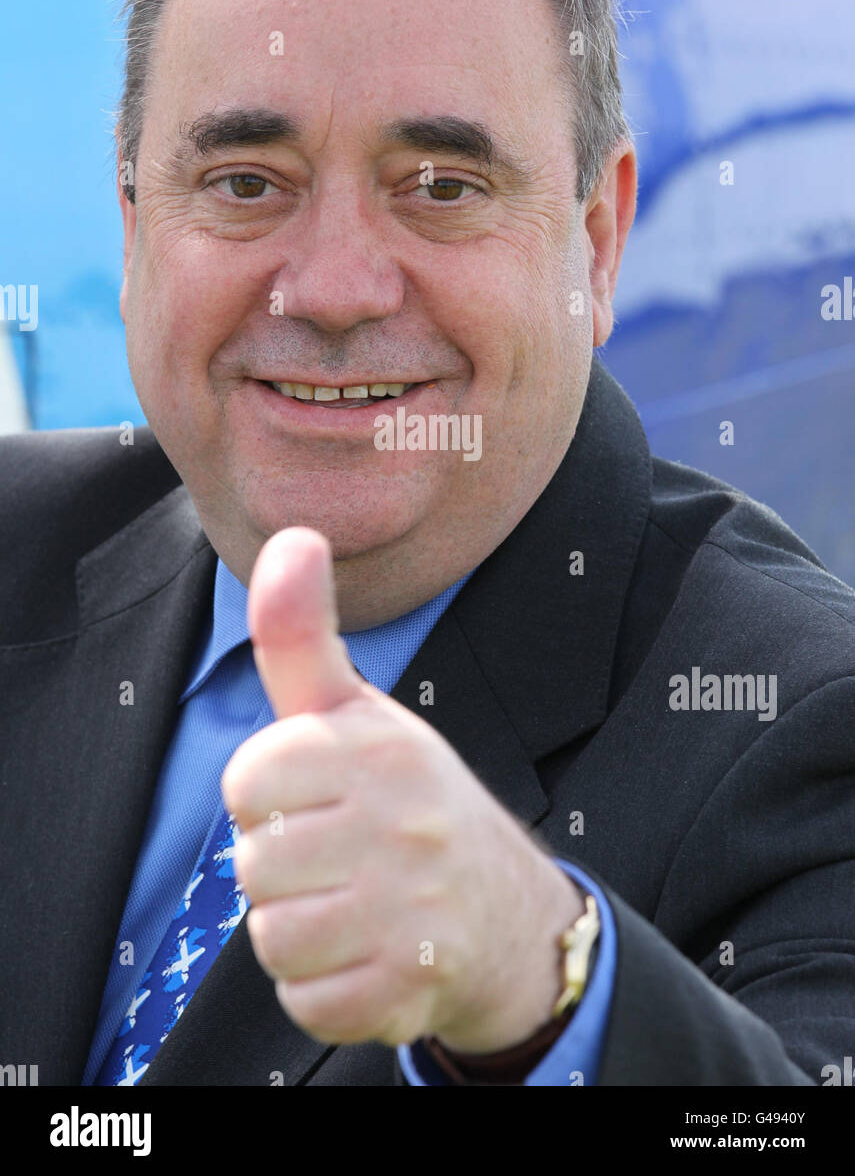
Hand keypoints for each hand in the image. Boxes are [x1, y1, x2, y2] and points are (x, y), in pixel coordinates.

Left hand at [221, 527, 584, 1050]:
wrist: (507, 912)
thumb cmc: (406, 799)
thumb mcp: (358, 712)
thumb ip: (304, 632)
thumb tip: (290, 534)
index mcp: (379, 748)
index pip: (247, 780)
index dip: (267, 794)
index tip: (315, 794)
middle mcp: (403, 822)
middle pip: (252, 865)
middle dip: (282, 866)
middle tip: (339, 855)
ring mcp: (413, 907)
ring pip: (273, 936)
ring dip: (300, 930)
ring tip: (351, 905)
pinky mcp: (415, 984)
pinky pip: (307, 999)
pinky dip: (325, 988)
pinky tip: (368, 954)